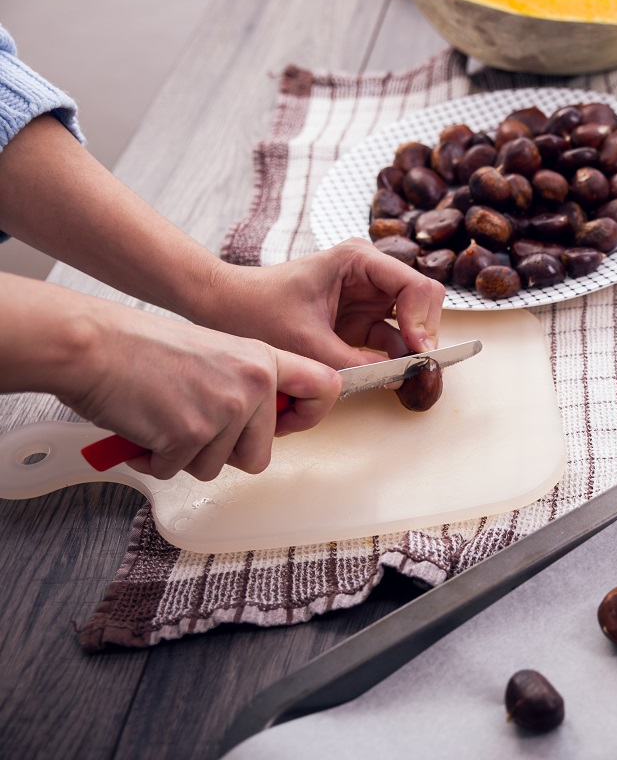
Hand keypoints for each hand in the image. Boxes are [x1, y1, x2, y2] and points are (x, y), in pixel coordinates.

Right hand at [58, 303, 341, 480]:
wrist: (92, 344)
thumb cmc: (142, 348)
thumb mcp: (216, 352)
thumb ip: (246, 384)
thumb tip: (262, 425)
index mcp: (263, 359)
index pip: (325, 386)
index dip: (311, 414)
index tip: (288, 423)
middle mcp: (254, 383)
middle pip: (258, 454)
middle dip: (221, 452)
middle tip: (189, 425)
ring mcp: (226, 409)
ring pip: (216, 467)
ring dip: (185, 455)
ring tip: (162, 419)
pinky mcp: (193, 434)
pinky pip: (178, 470)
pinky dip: (156, 459)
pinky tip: (143, 429)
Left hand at [197, 238, 445, 368]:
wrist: (225, 308)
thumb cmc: (256, 310)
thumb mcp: (306, 341)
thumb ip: (355, 360)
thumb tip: (399, 377)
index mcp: (359, 260)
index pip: (416, 286)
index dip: (424, 321)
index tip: (418, 353)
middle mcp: (371, 273)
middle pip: (422, 301)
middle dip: (424, 335)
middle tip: (417, 368)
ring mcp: (369, 296)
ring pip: (413, 323)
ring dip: (412, 350)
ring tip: (405, 376)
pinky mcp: (362, 319)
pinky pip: (393, 339)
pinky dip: (395, 359)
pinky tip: (390, 376)